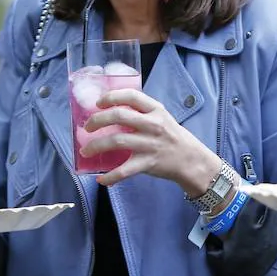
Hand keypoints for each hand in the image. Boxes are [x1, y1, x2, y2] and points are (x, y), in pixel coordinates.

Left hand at [80, 89, 221, 191]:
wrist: (191, 160)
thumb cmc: (172, 136)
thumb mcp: (161, 116)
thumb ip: (141, 111)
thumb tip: (111, 110)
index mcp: (155, 110)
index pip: (131, 96)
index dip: (111, 97)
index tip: (98, 103)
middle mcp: (152, 124)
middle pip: (119, 116)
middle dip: (97, 120)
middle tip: (87, 127)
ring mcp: (150, 144)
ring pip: (116, 141)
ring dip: (96, 146)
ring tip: (85, 151)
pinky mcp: (148, 163)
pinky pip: (124, 170)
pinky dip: (110, 176)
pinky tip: (101, 179)